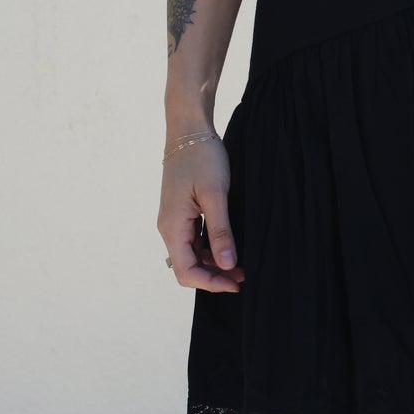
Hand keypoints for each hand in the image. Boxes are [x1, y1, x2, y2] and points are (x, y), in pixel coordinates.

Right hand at [157, 137, 244, 291]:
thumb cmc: (202, 158)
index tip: (236, 283)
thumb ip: (221, 232)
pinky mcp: (182, 214)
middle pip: (188, 267)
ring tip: (241, 265)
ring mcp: (174, 221)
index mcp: (172, 226)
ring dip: (214, 264)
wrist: (189, 131)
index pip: (185, 271)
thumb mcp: (216, 195)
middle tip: (244, 276)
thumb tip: (227, 265)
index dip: (211, 283)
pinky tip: (230, 247)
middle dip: (214, 276)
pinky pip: (194, 241)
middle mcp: (169, 228)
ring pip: (192, 255)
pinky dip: (211, 250)